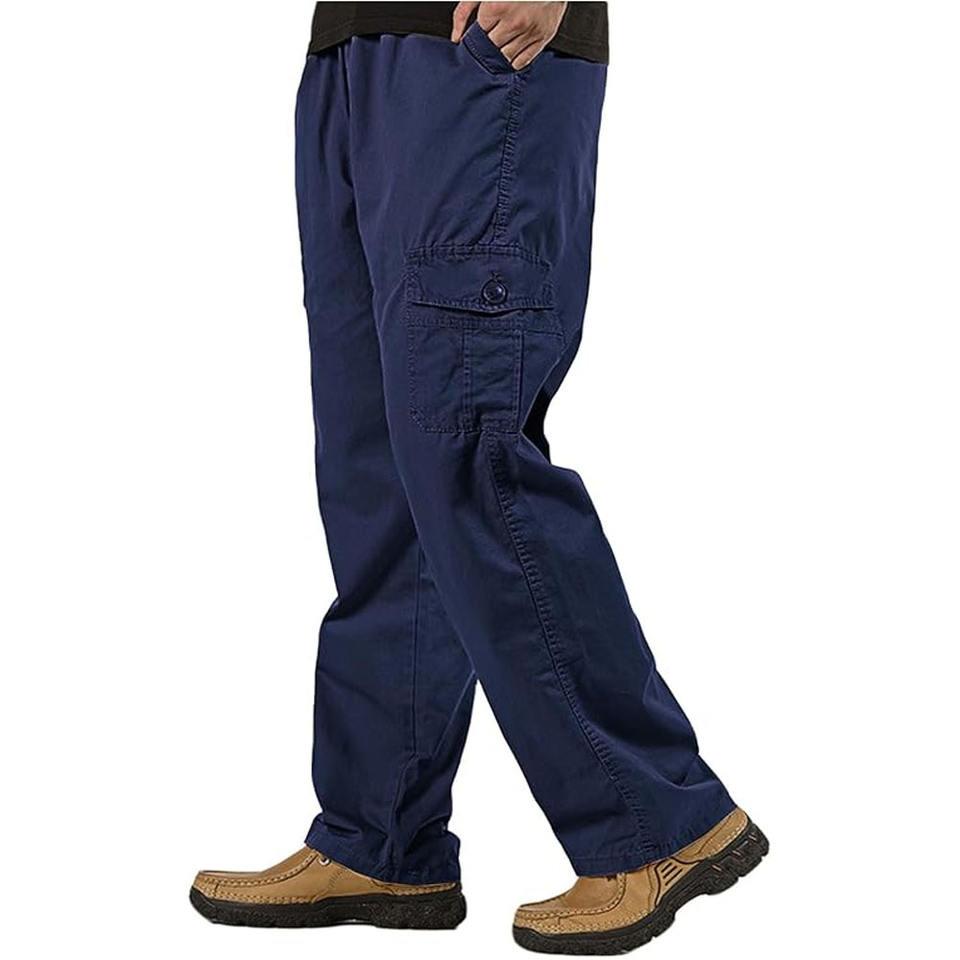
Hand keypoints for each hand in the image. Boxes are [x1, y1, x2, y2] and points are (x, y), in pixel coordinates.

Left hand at [451, 2, 567, 70]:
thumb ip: (464, 11)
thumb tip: (456, 38)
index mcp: (496, 8)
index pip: (478, 36)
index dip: (478, 35)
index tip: (481, 32)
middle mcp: (513, 22)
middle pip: (491, 49)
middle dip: (488, 46)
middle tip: (491, 39)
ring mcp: (529, 32)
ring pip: (505, 58)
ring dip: (500, 54)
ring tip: (503, 43)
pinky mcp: (542, 38)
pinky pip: (522, 61)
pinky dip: (514, 60)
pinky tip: (512, 51)